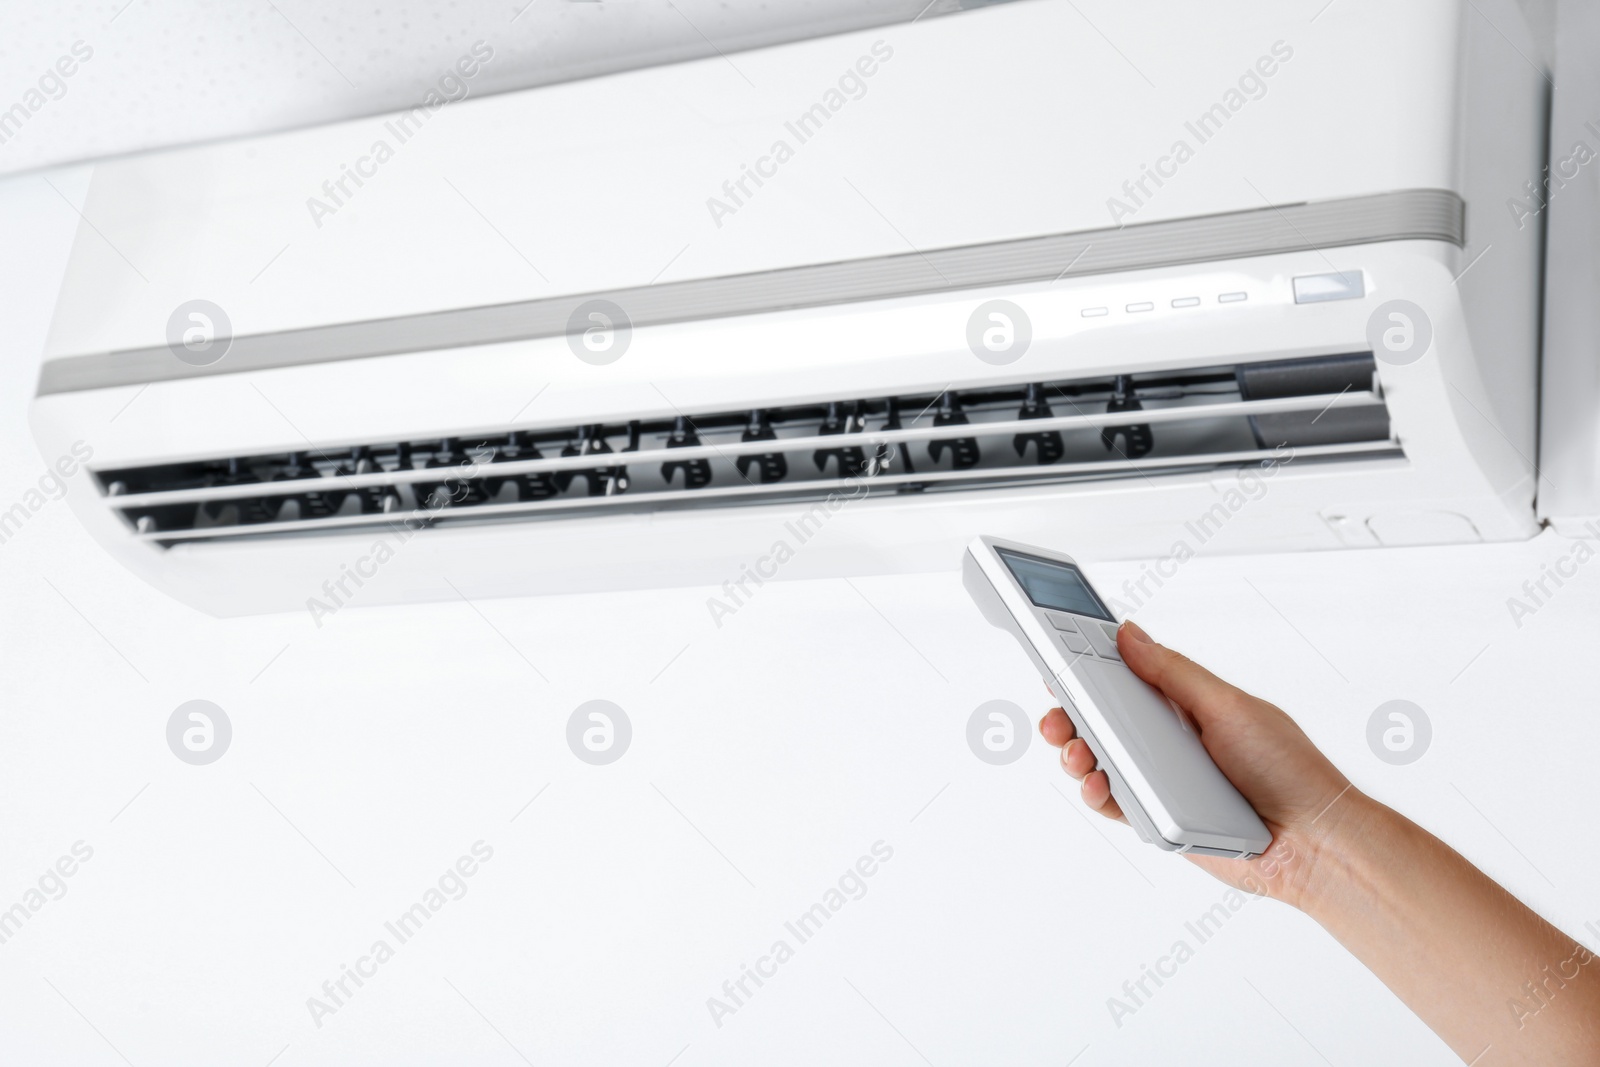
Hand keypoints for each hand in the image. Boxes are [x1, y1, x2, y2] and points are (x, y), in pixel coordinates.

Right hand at [1039, 619, 1366, 905]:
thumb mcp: (1228, 706)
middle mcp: (1168, 740)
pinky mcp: (1156, 818)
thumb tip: (1130, 635)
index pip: (1126, 677)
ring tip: (1077, 752)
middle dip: (1070, 713)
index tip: (1057, 656)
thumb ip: (1173, 673)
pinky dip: (1097, 793)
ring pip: (1099, 761)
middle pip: (1102, 719)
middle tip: (1058, 713)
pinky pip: (1114, 803)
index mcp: (1185, 704)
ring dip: (1077, 753)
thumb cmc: (1288, 770)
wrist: (1312, 843)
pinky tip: (1098, 785)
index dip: (1089, 667)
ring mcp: (1160, 780)